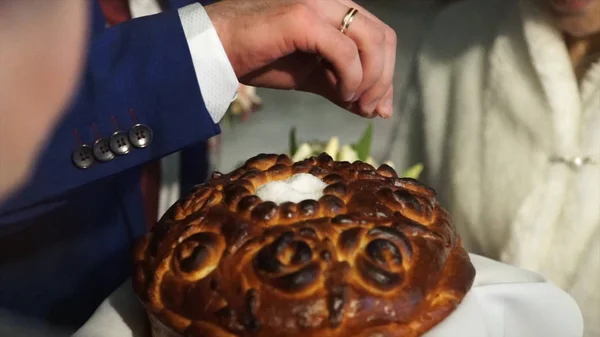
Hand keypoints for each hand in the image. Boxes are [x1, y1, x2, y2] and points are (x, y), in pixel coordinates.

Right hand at [204, 0, 396, 117]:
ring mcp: (318, 5)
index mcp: (337, 10)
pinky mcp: (303, 18)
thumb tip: (376, 108)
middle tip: (370, 110)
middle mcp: (332, 1)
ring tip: (354, 103)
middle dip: (383, 79)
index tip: (377, 106)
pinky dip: (351, 77)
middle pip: (382, 38)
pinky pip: (344, 51)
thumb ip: (344, 86)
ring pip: (370, 42)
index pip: (381, 36)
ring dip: (371, 80)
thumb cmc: (261, 58)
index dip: (387, 72)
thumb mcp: (312, 76)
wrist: (218, 49)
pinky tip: (341, 94)